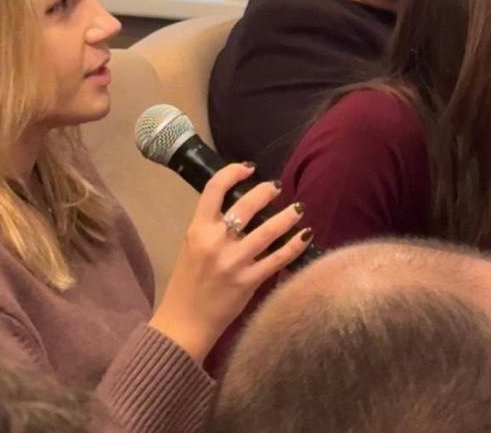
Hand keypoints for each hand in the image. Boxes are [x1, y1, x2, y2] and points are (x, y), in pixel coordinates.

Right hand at [149, 163, 310, 361]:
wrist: (184, 322)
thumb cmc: (187, 284)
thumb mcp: (191, 248)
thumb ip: (210, 228)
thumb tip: (239, 210)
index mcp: (197, 230)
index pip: (214, 190)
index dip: (233, 173)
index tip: (248, 168)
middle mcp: (215, 242)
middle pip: (245, 205)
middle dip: (265, 191)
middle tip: (277, 188)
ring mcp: (233, 262)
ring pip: (268, 230)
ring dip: (287, 216)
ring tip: (298, 209)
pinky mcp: (248, 281)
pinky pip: (278, 258)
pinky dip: (295, 245)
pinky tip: (306, 236)